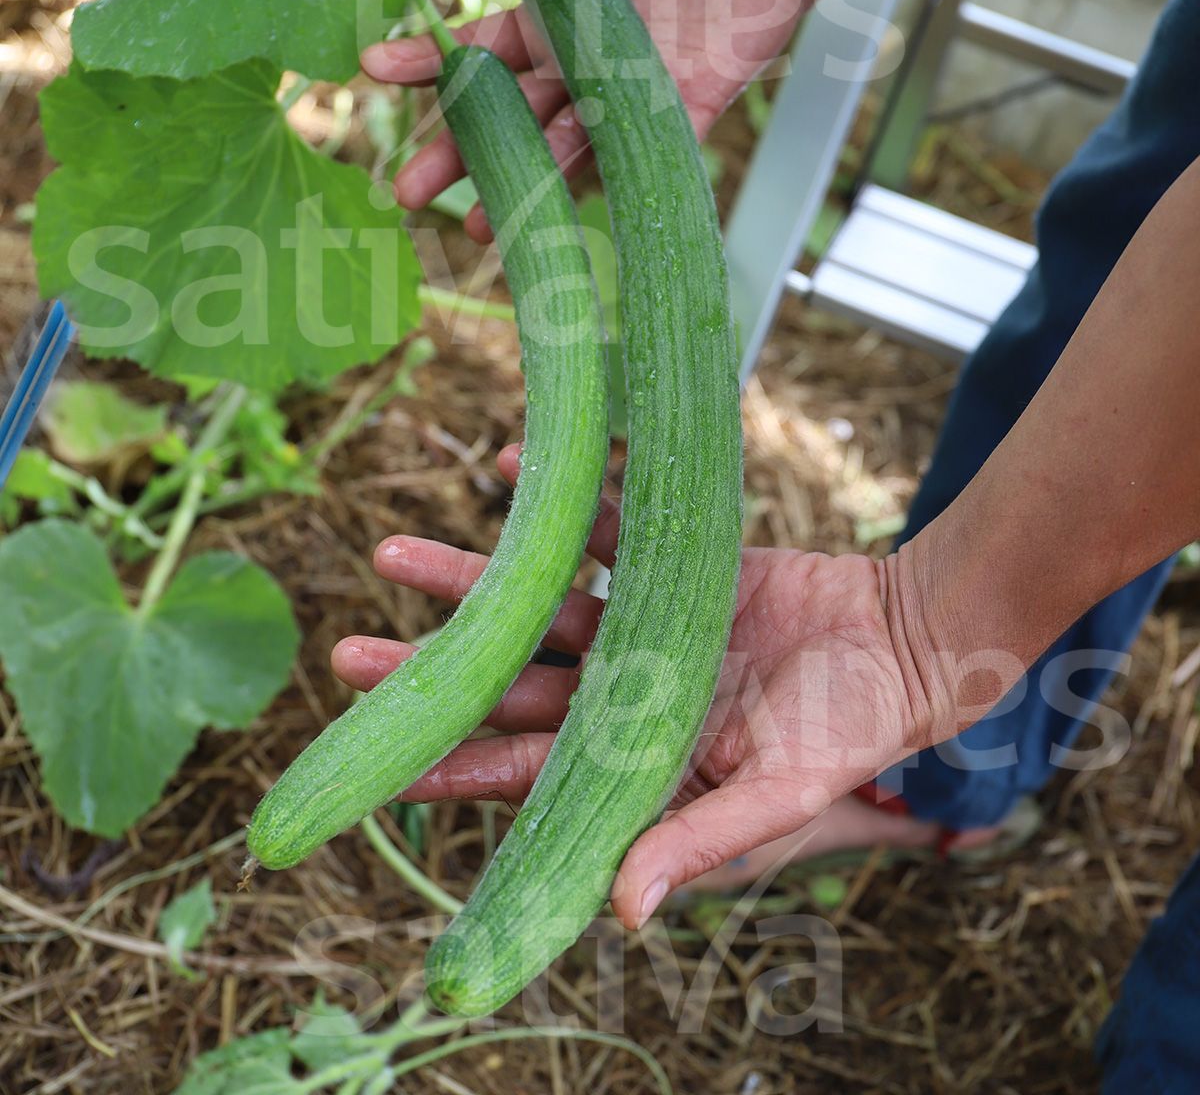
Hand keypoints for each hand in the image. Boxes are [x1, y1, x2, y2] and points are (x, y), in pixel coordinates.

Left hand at [333, 445, 950, 928]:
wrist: (907, 643)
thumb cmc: (851, 733)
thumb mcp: (780, 798)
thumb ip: (697, 843)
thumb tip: (620, 912)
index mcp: (639, 760)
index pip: (526, 772)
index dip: (452, 767)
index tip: (376, 761)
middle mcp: (626, 696)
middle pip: (511, 685)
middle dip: (435, 669)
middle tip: (348, 651)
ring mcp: (644, 630)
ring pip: (540, 607)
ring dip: (474, 580)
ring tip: (395, 550)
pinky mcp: (671, 570)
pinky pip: (604, 531)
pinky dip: (561, 503)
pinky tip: (503, 469)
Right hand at [362, 0, 816, 240]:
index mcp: (551, 15)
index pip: (477, 50)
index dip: (426, 64)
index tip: (372, 72)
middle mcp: (579, 63)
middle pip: (506, 117)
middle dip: (455, 152)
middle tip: (407, 190)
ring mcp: (624, 93)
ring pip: (559, 150)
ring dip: (519, 187)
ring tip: (477, 224)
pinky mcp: (678, 111)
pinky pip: (637, 155)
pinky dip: (603, 185)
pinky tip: (566, 218)